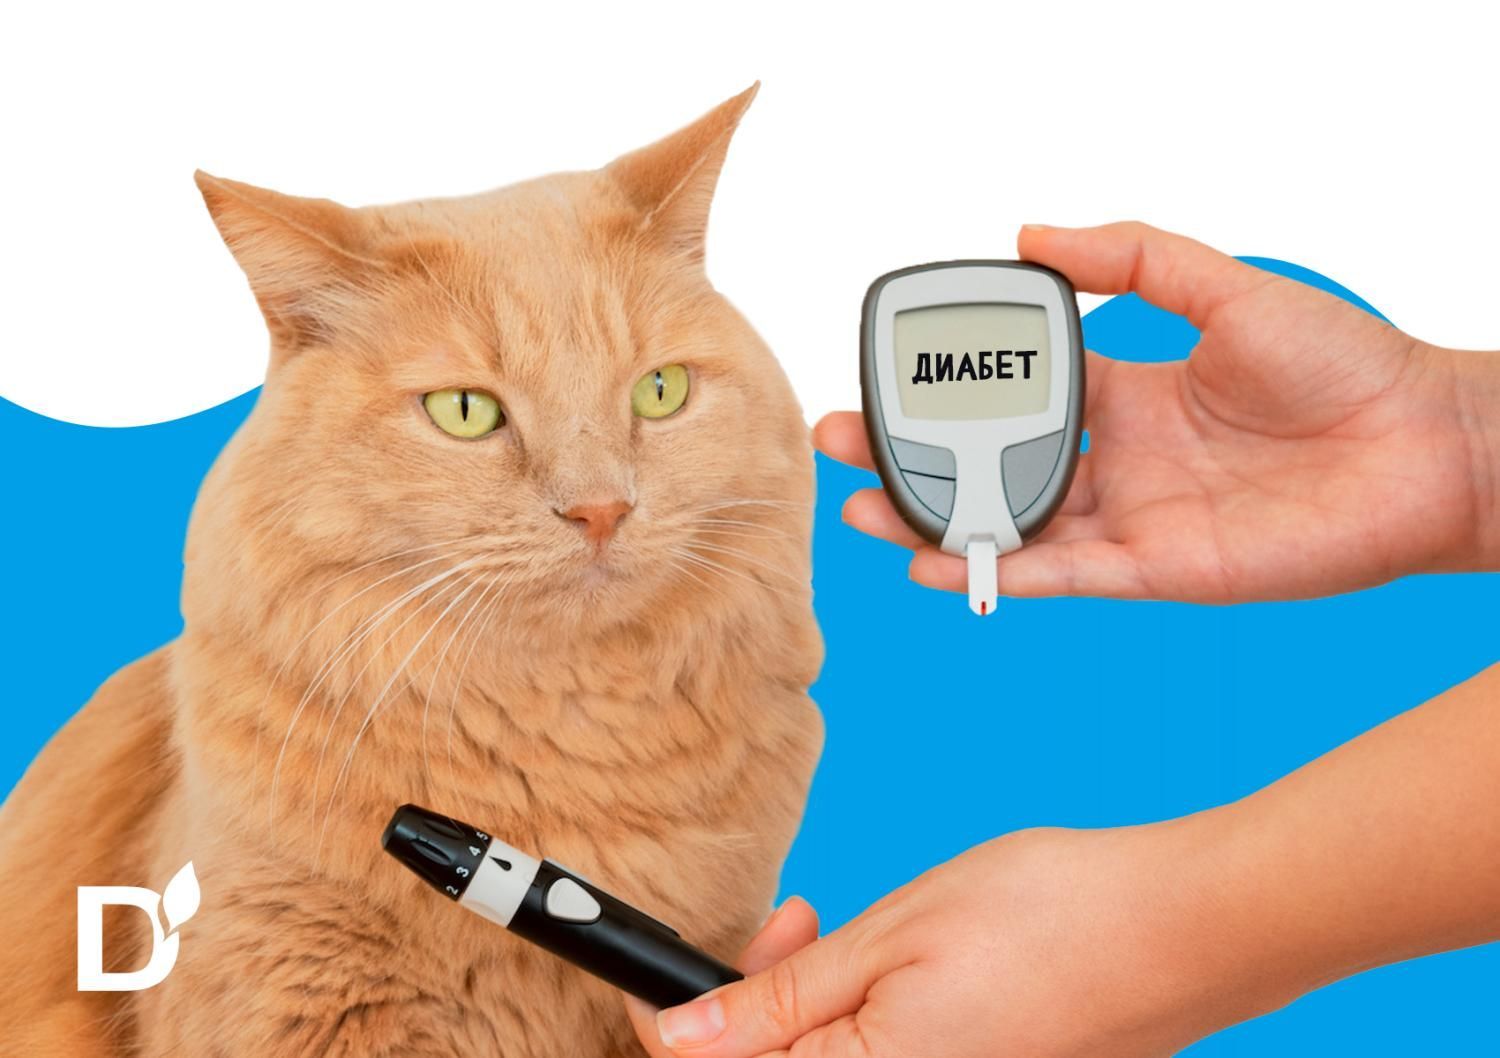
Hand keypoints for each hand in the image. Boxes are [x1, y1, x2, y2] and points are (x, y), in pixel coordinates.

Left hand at [629, 823, 1271, 1057]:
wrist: (1182, 929)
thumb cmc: (1049, 921)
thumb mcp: (892, 939)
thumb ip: (778, 1003)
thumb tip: (681, 1040)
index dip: (678, 1022)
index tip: (680, 962)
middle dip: (756, 999)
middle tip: (798, 920)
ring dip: (812, 1003)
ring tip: (844, 928)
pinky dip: (865, 1018)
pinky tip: (898, 966)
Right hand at [820, 221, 1494, 601]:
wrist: (1423, 446)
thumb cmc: (1343, 362)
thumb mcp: (1225, 287)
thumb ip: (1132, 259)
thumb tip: (1031, 230)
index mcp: (1127, 390)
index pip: (1015, 392)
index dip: (950, 391)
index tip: (887, 377)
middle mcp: (1117, 457)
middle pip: (990, 464)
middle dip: (911, 458)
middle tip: (837, 444)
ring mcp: (1131, 517)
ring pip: (1009, 524)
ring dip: (932, 519)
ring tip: (860, 508)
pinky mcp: (1154, 570)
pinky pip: (1058, 573)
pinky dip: (995, 570)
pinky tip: (932, 559)